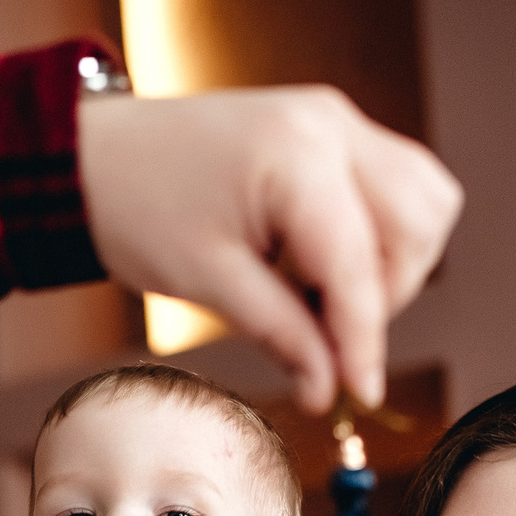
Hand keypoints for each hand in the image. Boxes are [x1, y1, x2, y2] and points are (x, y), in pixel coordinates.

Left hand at [77, 86, 462, 414]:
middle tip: (326, 336)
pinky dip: (378, 234)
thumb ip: (281, 334)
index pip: (359, 265)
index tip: (360, 394)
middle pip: (418, 224)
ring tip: (324, 300)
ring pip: (421, 199)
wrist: (94, 156)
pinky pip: (393, 184)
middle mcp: (331, 126)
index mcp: (298, 158)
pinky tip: (322, 267)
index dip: (364, 340)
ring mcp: (336, 121)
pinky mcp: (330, 131)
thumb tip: (328, 390)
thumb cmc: (136, 207)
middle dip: (386, 293)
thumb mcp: (208, 282)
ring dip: (394, 262)